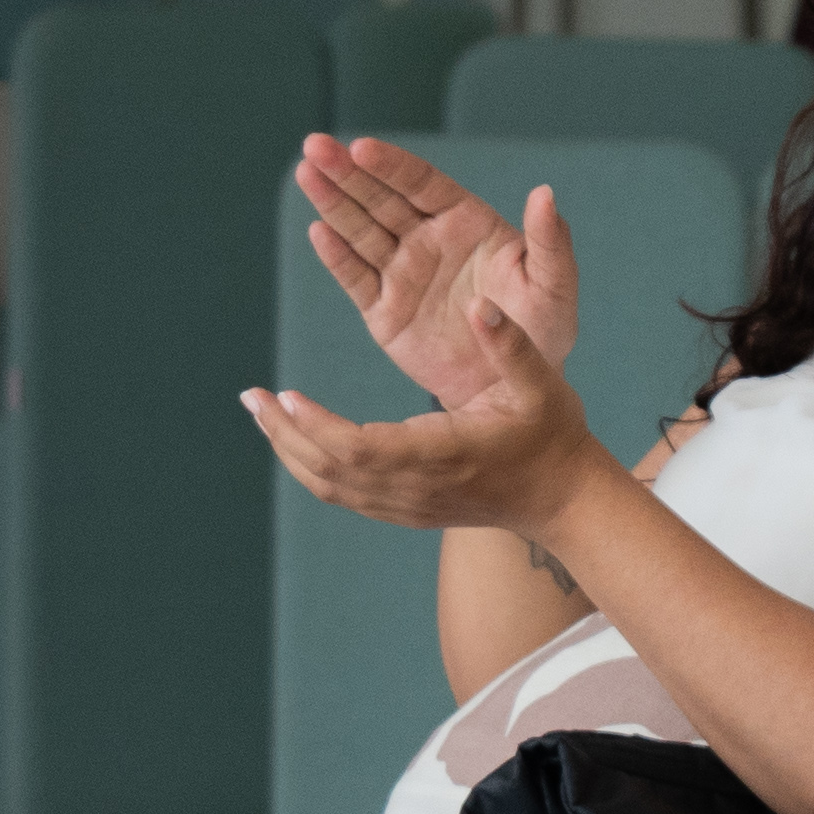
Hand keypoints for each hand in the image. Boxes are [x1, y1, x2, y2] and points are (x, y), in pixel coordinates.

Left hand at [247, 277, 621, 538]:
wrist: (560, 497)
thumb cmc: (552, 434)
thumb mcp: (543, 382)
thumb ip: (510, 344)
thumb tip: (480, 304)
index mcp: (444, 453)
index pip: (364, 448)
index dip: (320, 426)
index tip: (288, 395)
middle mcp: (417, 487)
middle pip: (332, 470)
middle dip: (286, 433)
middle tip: (253, 395)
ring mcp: (407, 505)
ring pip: (330, 486)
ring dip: (290, 450)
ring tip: (261, 410)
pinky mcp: (403, 509)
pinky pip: (342, 493)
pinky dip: (309, 464)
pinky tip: (293, 434)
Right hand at [299, 140, 580, 417]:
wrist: (510, 389)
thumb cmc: (541, 332)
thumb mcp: (553, 287)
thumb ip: (550, 240)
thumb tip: (545, 193)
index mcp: (466, 222)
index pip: (422, 184)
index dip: (392, 165)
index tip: (362, 147)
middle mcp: (428, 240)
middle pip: (381, 198)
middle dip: (348, 173)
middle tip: (315, 146)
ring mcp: (402, 273)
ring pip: (361, 231)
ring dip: (333, 203)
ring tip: (306, 173)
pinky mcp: (383, 310)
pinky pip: (356, 278)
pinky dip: (336, 257)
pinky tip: (318, 232)